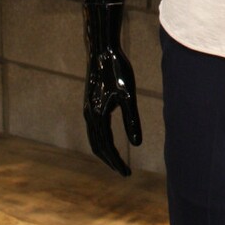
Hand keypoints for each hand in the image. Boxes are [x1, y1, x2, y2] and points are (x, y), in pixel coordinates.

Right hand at [84, 44, 142, 175]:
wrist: (101, 50)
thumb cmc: (117, 70)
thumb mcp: (128, 95)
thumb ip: (131, 120)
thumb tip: (137, 145)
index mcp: (98, 116)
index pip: (106, 147)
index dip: (116, 162)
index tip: (127, 174)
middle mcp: (89, 115)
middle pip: (97, 147)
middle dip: (110, 161)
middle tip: (124, 172)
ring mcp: (87, 109)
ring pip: (93, 138)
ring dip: (104, 152)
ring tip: (117, 160)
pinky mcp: (89, 102)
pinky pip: (93, 129)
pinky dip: (101, 140)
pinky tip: (110, 139)